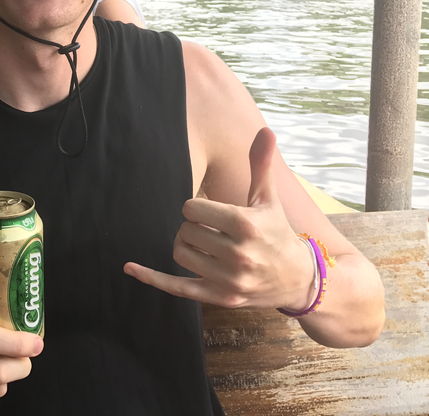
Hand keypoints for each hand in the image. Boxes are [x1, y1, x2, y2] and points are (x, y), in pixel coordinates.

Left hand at [124, 127, 313, 310]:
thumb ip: (260, 164)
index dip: (196, 207)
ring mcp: (229, 279)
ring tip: (203, 244)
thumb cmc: (277, 231)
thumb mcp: (268, 198)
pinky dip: (152, 278)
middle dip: (192, 226)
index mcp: (245, 224)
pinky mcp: (220, 297)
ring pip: (179, 254)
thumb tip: (265, 131)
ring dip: (184, 245)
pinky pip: (177, 288)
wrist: (298, 278)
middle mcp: (238, 253)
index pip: (191, 208)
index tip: (211, 211)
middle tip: (209, 229)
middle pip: (184, 231)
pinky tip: (130, 267)